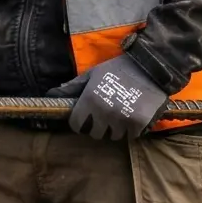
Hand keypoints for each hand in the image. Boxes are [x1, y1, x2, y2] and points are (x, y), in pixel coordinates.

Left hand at [52, 53, 167, 141]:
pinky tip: (133, 116)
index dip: (80, 123)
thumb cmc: (118, 69)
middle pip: (96, 134)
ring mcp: (122, 119)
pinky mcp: (139, 123)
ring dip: (116, 128)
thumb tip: (51, 94)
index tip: (85, 120)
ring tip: (121, 114)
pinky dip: (132, 129)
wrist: (150, 66)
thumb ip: (72, 87)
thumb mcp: (92, 74)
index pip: (77, 125)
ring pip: (114, 136)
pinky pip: (131, 135)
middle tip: (106, 116)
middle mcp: (103, 112)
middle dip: (99, 127)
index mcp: (89, 100)